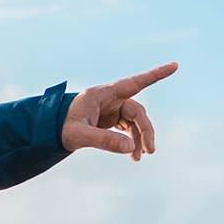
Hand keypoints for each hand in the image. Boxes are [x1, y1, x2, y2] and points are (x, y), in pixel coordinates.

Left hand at [62, 61, 176, 160]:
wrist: (48, 130)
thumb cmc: (61, 128)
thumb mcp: (78, 135)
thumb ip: (103, 140)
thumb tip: (130, 147)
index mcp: (102, 94)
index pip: (133, 83)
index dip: (155, 75)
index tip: (175, 66)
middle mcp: (110, 99)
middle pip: (137, 111)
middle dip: (145, 130)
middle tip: (150, 151)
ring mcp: (111, 108)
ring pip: (134, 121)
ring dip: (139, 138)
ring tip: (140, 157)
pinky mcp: (110, 119)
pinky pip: (128, 128)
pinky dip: (132, 140)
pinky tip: (133, 154)